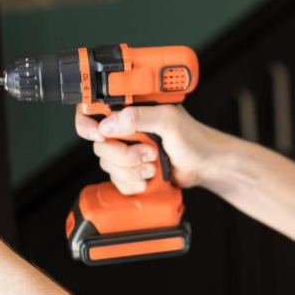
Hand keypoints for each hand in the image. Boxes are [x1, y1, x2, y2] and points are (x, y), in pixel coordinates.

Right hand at [75, 104, 230, 194]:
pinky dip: (133, 184)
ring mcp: (127, 151)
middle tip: (149, 153)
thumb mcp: (169, 120)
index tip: (100, 134)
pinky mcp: (131, 171)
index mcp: (131, 110)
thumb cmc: (194, 138)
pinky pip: (116, 182)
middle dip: (124, 154)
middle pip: (100, 145)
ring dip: (132, 170)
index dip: (88, 125)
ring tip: (154, 165)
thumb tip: (109, 123)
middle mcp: (125, 130)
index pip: (93, 112)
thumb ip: (140, 117)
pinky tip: (150, 178)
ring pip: (108, 165)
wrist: (206, 165)